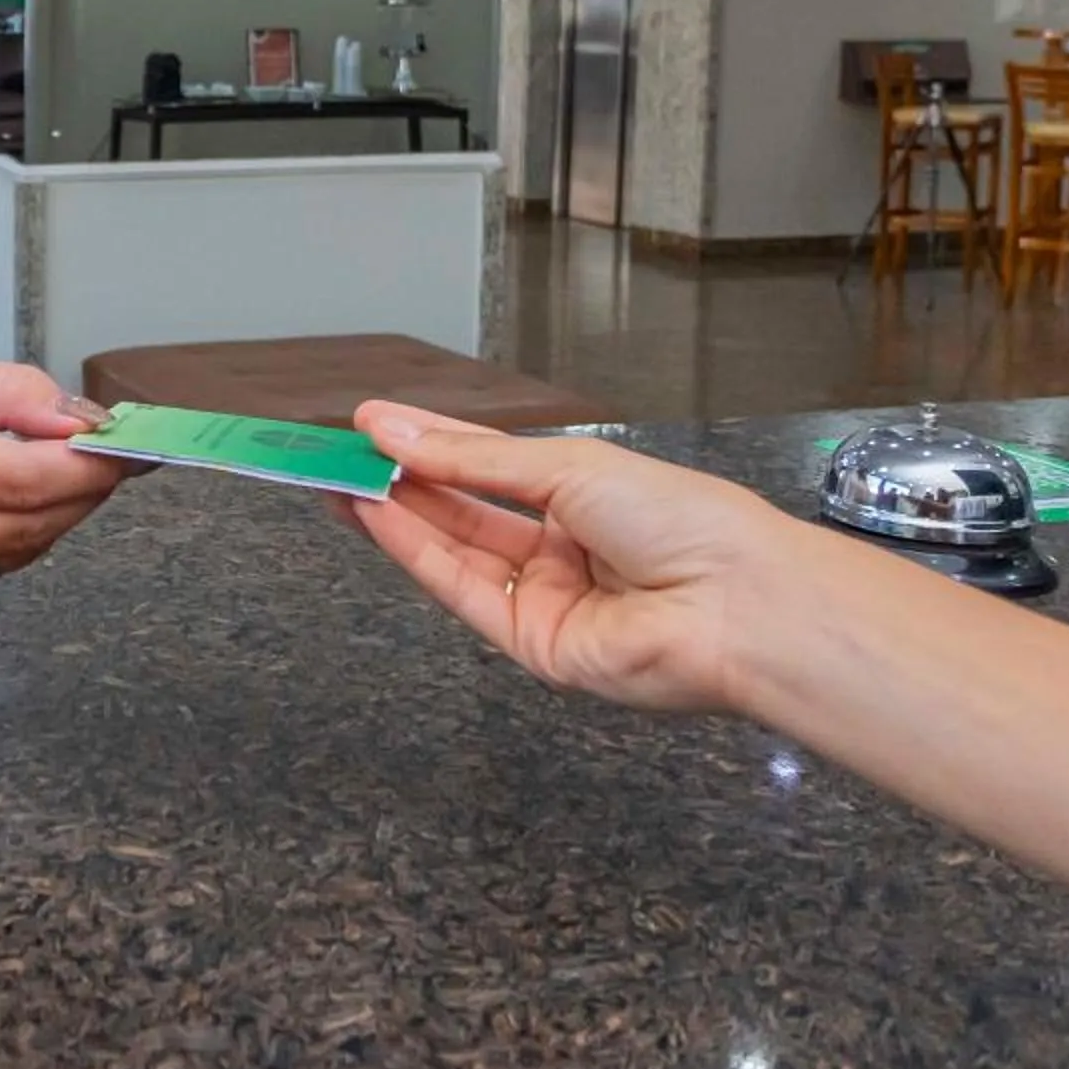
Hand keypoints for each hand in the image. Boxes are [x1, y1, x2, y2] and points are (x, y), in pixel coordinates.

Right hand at [0, 359, 127, 594]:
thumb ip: (12, 394)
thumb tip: (85, 425)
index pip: (21, 479)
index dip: (88, 468)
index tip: (128, 447)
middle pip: (29, 523)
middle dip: (85, 491)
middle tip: (112, 457)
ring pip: (20, 551)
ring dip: (61, 514)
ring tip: (69, 473)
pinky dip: (24, 535)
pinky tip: (18, 501)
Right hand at [338, 400, 809, 711]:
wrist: (734, 603)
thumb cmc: (674, 517)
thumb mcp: (566, 467)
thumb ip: (471, 458)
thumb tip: (390, 427)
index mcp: (584, 501)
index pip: (489, 472)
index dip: (429, 446)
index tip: (368, 422)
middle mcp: (561, 552)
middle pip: (463, 515)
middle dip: (399, 481)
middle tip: (334, 451)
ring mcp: (545, 602)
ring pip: (455, 553)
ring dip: (395, 514)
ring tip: (337, 476)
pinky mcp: (532, 646)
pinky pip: (464, 592)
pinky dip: (414, 552)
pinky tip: (374, 514)